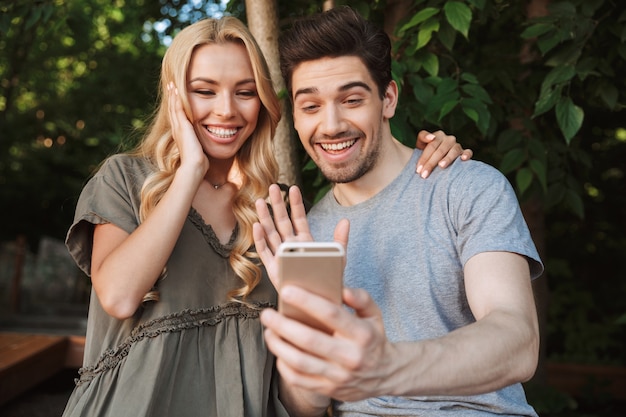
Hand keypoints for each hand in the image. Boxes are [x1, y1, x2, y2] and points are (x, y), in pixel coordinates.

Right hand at [167, 82, 208, 174]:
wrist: (194, 166)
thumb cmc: (199, 163)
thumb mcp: (200, 150)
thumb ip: (202, 145)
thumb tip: (212, 144)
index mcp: (181, 135)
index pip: (177, 117)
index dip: (176, 107)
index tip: (176, 98)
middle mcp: (177, 130)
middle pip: (172, 110)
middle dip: (172, 98)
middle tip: (170, 86)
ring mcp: (178, 127)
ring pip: (173, 107)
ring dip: (172, 95)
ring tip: (171, 85)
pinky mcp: (181, 126)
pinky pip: (177, 108)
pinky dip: (176, 99)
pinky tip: (176, 90)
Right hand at [253, 184, 348, 287]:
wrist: (318, 304)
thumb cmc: (327, 282)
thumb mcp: (338, 259)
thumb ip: (340, 240)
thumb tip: (346, 220)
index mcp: (305, 241)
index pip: (298, 218)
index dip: (295, 204)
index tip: (293, 188)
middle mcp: (290, 246)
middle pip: (282, 222)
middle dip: (277, 205)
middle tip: (272, 187)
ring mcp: (280, 256)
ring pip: (270, 233)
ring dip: (265, 218)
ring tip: (260, 201)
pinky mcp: (273, 269)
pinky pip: (265, 252)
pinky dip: (260, 240)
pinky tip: (257, 226)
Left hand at [261, 286, 396, 401]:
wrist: (385, 375)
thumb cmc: (373, 339)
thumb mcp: (374, 314)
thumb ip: (361, 298)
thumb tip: (342, 289)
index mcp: (362, 334)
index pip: (331, 314)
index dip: (307, 301)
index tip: (286, 290)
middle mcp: (350, 357)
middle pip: (310, 340)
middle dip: (283, 325)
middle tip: (267, 314)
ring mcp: (338, 376)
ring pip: (300, 362)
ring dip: (278, 345)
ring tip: (268, 331)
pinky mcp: (328, 389)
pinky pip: (298, 379)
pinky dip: (283, 365)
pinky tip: (278, 351)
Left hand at [415, 130, 472, 177]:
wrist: (435, 159)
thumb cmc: (427, 152)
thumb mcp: (421, 143)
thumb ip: (423, 137)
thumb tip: (431, 137)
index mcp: (439, 135)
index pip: (431, 146)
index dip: (424, 158)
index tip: (418, 169)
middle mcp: (449, 139)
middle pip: (440, 150)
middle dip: (431, 163)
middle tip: (424, 174)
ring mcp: (457, 146)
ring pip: (454, 151)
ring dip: (447, 159)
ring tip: (440, 166)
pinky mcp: (465, 152)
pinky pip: (468, 152)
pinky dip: (466, 154)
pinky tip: (463, 159)